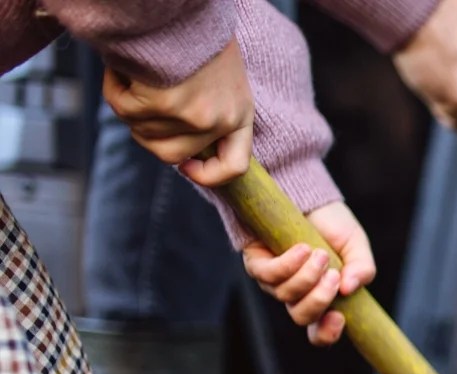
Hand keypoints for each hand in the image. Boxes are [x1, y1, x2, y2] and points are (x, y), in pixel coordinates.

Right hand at [101, 39, 253, 186]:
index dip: (207, 174)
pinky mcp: (163, 104)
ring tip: (138, 72)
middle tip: (140, 100)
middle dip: (148, 133)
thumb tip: (179, 150)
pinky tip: (125, 64)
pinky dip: (116, 87)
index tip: (185, 165)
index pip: (234, 165)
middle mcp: (219, 119)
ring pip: (143, 132)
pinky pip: (123, 108)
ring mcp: (192, 116)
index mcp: (240, 113)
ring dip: (130, 105)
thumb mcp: (219, 77)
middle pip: (172, 155)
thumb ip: (207, 109)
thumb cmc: (196, 34)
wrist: (182, 7)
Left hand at [240, 204, 375, 346]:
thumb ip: (362, 269)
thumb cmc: (331, 225)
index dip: (327, 334)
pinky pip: (269, 275)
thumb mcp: (356, 246)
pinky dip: (288, 264)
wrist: (307, 196)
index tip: (339, 318)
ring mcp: (274, 282)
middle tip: (333, 275)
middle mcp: (296, 295)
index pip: (320, 331)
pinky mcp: (257, 264)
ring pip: (286, 296)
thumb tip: (350, 288)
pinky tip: (302, 249)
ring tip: (319, 253)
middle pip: (302, 317)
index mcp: (322, 297)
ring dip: (306, 276)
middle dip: (319, 300)